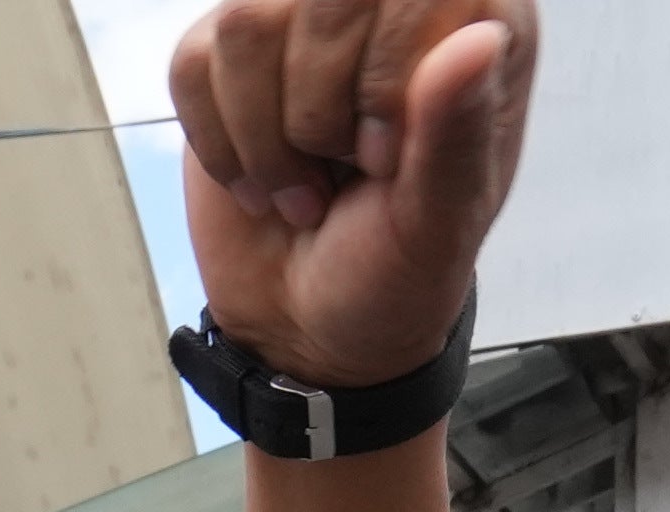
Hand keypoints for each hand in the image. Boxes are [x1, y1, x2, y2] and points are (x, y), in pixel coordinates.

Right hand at [166, 0, 539, 390]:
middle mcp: (390, 7)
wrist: (309, 321)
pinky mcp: (233, 53)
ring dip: (263, 135)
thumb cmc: (393, 274)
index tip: (383, 157)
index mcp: (472, 23)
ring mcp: (305, 21)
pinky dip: (219, 140)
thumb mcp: (439, 224)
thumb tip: (474, 41)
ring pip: (248, 22)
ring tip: (302, 186)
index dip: (383, 74)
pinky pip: (194, 61)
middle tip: (341, 170)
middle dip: (315, 111)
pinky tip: (260, 175)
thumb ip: (457, 135)